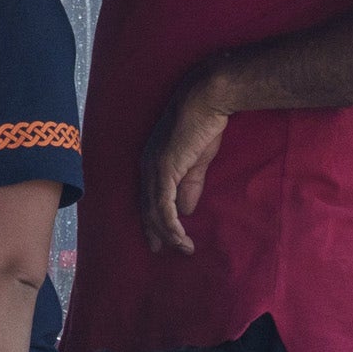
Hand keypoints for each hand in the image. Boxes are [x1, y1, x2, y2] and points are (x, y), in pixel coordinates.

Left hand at [141, 66, 234, 254]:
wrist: (206, 100)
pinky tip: (181, 238)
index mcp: (152, 163)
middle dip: (153, 232)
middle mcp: (146, 166)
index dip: (152, 219)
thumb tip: (186, 210)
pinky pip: (164, 207)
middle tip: (160, 251)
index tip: (159, 238)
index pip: (147, 197)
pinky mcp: (164, 170)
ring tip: (182, 249)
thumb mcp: (196, 161)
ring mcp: (153, 168)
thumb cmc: (203, 125)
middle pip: (145, 207)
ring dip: (168, 234)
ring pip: (154, 211)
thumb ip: (189, 185)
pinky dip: (172, 226)